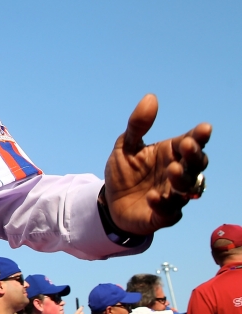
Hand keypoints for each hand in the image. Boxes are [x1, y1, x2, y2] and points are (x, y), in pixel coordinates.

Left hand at [104, 95, 210, 233]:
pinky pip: (169, 212)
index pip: (192, 143)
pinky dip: (163, 204)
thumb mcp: (125, 146)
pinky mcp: (163, 216)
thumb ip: (138, 125)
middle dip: (194, 156)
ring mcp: (173, 196)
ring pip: (188, 189)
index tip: (203, 129)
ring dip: (182, 179)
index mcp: (172, 154)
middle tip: (186, 147)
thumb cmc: (124, 171)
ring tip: (172, 170)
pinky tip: (153, 197)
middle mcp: (178, 174)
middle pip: (196, 165)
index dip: (199, 137)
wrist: (110, 203)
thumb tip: (150, 97)